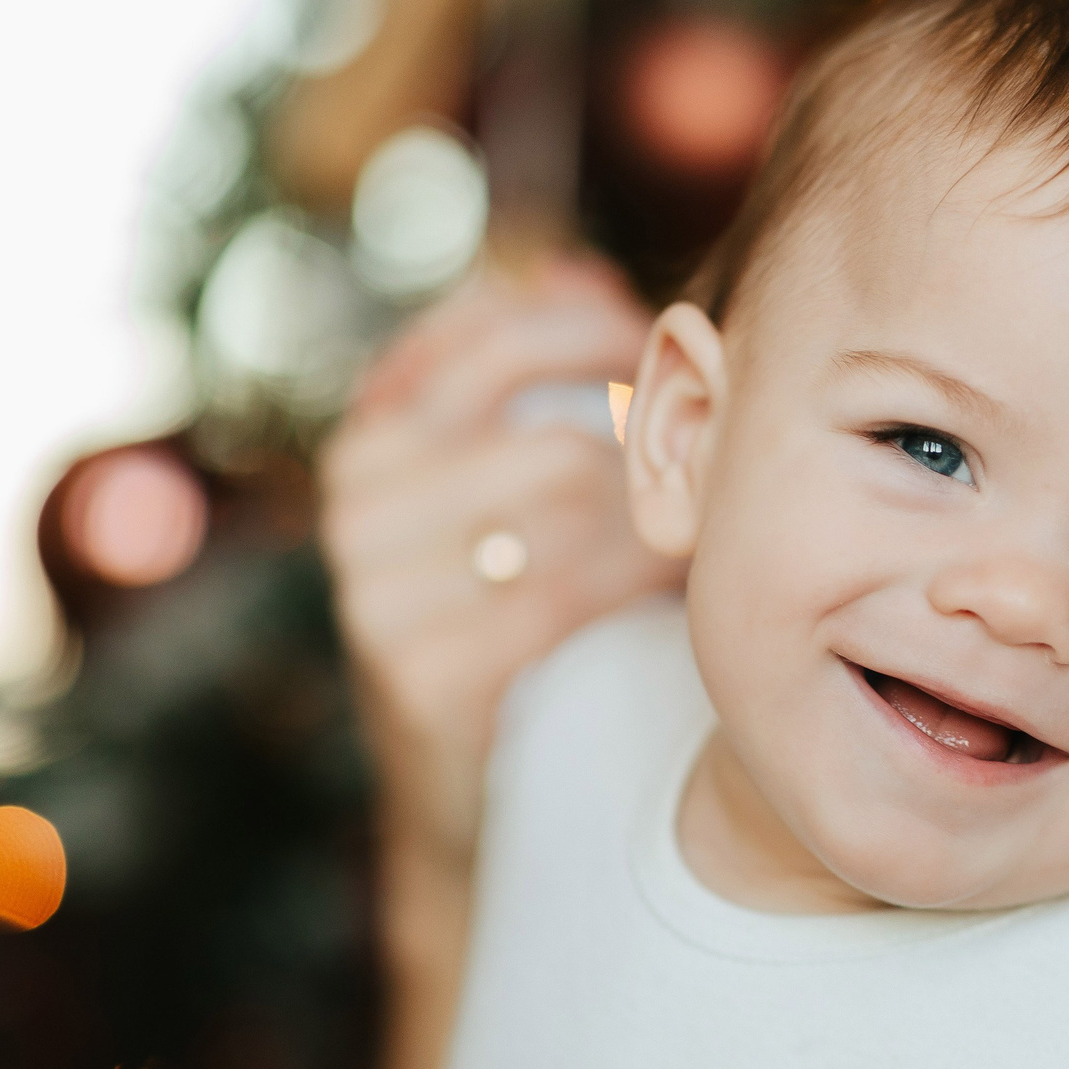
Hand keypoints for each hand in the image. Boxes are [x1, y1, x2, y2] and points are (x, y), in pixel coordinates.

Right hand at [321, 255, 678, 869]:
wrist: (476, 797)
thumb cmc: (518, 618)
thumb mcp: (511, 490)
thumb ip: (535, 378)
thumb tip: (570, 270)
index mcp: (374, 438)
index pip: (488, 336)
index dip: (595, 339)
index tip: (664, 363)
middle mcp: (357, 501)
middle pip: (551, 433)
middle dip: (649, 459)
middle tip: (710, 481)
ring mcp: (375, 588)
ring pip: (566, 501)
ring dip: (653, 525)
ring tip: (693, 546)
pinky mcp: (419, 670)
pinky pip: (567, 590)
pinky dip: (639, 587)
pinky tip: (675, 597)